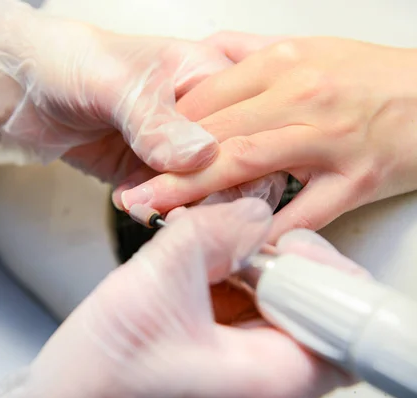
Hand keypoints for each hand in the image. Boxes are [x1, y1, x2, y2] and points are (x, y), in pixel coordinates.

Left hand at [0, 0, 235, 188]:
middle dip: (206, 190)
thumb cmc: (66, 61)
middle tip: (177, 205)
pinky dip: (151, 207)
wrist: (18, 86)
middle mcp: (197, 112)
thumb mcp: (114, 83)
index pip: (246, 125)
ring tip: (145, 204)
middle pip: (231, 162)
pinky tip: (128, 201)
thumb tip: (201, 155)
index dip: (236, 161)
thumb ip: (156, 120)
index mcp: (206, 73)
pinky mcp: (146, 170)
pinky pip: (164, 199)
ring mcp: (171, 146)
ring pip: (200, 187)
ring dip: (176, 204)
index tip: (213, 188)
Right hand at [0, 198, 361, 397]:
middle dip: (277, 263)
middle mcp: (270, 380)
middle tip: (240, 247)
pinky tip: (203, 271)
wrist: (69, 395)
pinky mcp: (228, 356)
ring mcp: (249, 369)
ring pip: (280, 303)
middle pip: (314, 307)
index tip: (278, 248)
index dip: (315, 273)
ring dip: (252, 269)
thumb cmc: (104, 374)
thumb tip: (252, 207)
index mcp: (273, 377)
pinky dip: (233, 280)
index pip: (342, 322)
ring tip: (214, 256)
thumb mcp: (158, 282)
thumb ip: (213, 231)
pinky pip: (251, 308)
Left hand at [120, 33, 416, 239]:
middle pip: (216, 133)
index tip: (137, 152)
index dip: (166, 130)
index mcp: (282, 63)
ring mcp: (329, 137)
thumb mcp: (308, 49)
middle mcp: (301, 95)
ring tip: (155, 212)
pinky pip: (306, 210)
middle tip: (129, 192)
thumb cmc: (372, 76)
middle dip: (165, 166)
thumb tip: (206, 56)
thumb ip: (251, 55)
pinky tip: (233, 244)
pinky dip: (268, 229)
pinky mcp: (358, 176)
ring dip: (194, 193)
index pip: (205, 98)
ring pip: (247, 165)